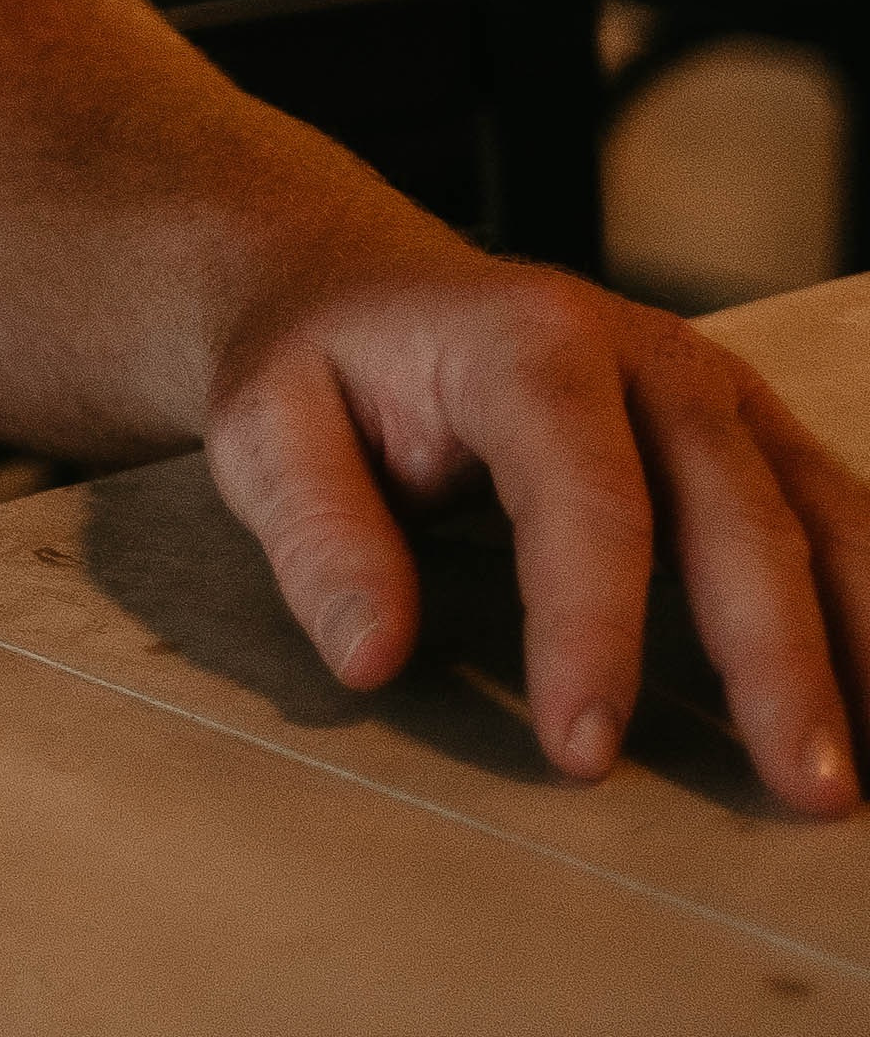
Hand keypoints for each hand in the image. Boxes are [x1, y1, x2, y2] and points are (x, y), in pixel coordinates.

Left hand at [207, 239, 869, 809]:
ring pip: (822, 519)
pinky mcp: (753, 432)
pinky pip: (843, 521)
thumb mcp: (263, 426)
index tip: (586, 752)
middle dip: (776, 661)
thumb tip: (369, 658)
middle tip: (806, 791)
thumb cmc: (318, 366)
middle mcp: (648, 355)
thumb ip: (315, 536)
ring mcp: (718, 390)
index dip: (591, 630)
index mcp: (528, 341)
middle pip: (736, 514)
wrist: (359, 283)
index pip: (582, 499)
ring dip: (863, 646)